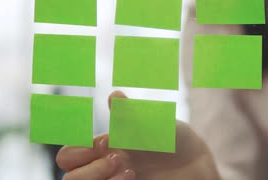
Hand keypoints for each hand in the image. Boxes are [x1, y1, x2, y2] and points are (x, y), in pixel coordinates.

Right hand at [56, 91, 219, 179]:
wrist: (199, 164)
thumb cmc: (175, 140)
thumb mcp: (155, 123)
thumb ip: (132, 114)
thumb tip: (114, 95)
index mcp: (104, 148)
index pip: (68, 156)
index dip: (78, 150)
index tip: (107, 141)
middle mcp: (105, 170)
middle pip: (69, 177)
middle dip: (90, 169)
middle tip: (119, 158)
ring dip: (99, 179)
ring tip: (130, 171)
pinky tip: (135, 178)